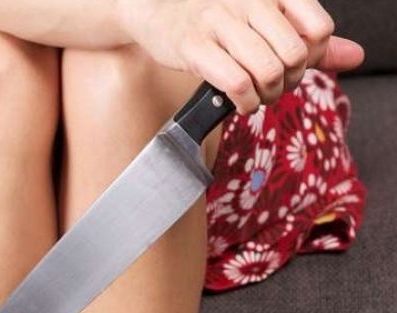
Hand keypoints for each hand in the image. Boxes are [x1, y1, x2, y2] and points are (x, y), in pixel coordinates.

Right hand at [117, 0, 364, 114]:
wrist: (157, 15)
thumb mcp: (264, 23)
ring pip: (268, 70)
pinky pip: (236, 82)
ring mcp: (220, 22)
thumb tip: (354, 56)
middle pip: (295, 55)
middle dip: (288, 84)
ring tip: (254, 98)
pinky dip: (244, 103)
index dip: (312, 59)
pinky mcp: (195, 46)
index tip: (291, 68)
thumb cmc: (213, 22)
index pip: (318, 28)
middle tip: (271, 89)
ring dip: (266, 97)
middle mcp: (248, 2)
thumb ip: (308, 40)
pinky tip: (238, 103)